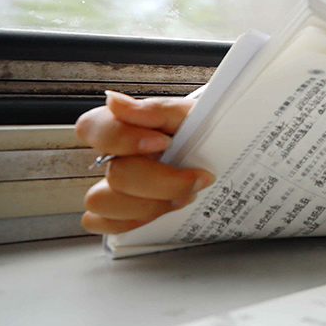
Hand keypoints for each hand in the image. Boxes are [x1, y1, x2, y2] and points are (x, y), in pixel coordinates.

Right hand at [77, 90, 213, 234]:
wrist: (233, 156)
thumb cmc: (209, 134)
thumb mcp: (194, 115)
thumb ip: (157, 110)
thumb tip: (115, 102)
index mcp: (128, 127)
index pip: (93, 126)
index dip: (122, 138)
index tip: (163, 143)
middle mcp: (118, 156)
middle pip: (115, 174)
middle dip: (162, 182)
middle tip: (196, 177)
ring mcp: (117, 187)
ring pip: (101, 202)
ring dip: (149, 204)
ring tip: (184, 196)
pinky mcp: (121, 213)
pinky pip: (102, 223)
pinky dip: (133, 221)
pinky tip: (164, 210)